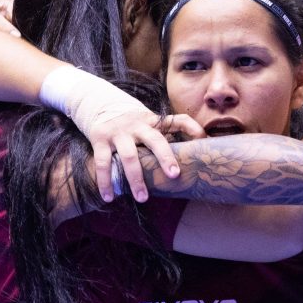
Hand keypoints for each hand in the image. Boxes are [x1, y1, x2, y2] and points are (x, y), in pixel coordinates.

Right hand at [88, 110, 204, 203]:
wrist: (99, 104)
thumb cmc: (133, 124)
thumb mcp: (150, 124)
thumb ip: (167, 136)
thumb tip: (192, 159)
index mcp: (154, 122)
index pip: (179, 121)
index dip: (193, 128)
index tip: (204, 139)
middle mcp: (138, 125)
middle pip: (155, 140)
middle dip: (165, 157)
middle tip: (174, 176)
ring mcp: (118, 132)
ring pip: (129, 156)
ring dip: (136, 179)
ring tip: (142, 198)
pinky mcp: (100, 139)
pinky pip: (103, 163)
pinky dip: (105, 181)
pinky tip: (109, 197)